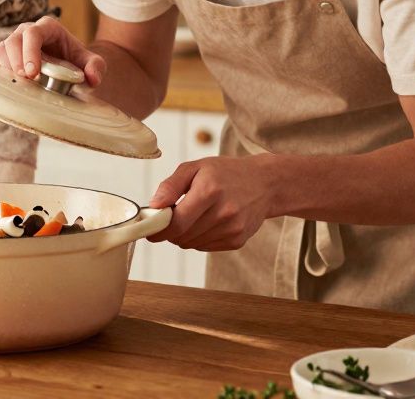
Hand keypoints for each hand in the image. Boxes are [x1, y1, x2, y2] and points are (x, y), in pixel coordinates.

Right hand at [0, 16, 105, 86]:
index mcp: (48, 27)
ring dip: (7, 67)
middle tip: (27, 80)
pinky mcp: (6, 54)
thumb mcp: (91, 62)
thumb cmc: (76, 61)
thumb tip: (93, 78)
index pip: (33, 34)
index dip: (30, 52)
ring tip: (20, 82)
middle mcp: (27, 31)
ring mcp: (15, 41)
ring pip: (2, 49)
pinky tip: (11, 82)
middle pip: (14, 40)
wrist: (66, 64)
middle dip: (17, 61)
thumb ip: (96, 66)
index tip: (33, 72)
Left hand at [147, 156, 276, 250]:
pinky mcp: (238, 240)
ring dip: (184, 235)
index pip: (177, 223)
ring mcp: (233, 228)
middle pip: (182, 236)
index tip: (150, 230)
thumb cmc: (226, 173)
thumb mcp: (196, 168)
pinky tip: (207, 222)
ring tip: (192, 217)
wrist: (265, 184)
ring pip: (192, 244)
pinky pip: (205, 247)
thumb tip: (154, 206)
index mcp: (210, 191)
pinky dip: (199, 238)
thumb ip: (171, 185)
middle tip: (170, 218)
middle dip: (170, 231)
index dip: (159, 230)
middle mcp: (224, 212)